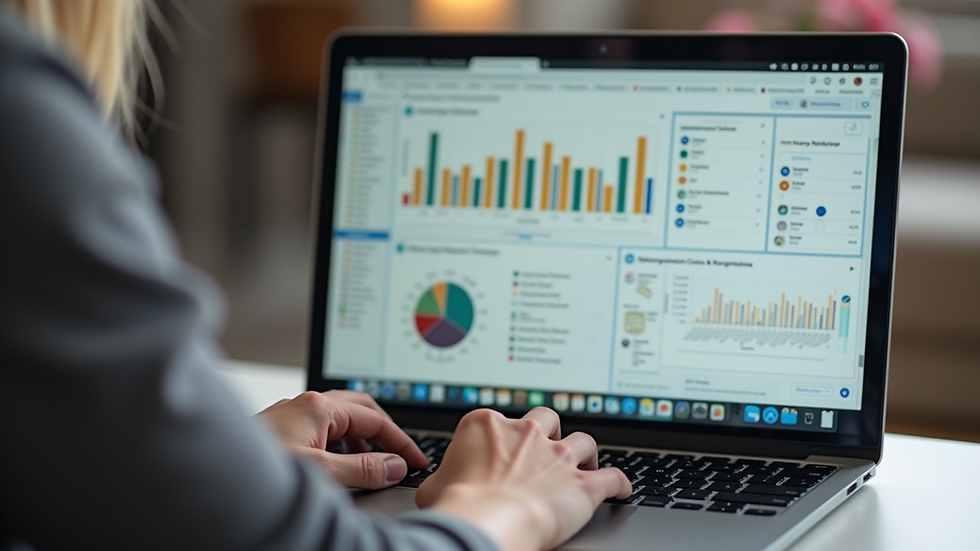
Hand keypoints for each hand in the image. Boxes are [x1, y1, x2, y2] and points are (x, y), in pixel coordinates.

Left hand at [259, 390, 428, 488]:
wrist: (209, 479)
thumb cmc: (257, 473)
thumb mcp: (322, 474)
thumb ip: (364, 469)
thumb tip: (395, 466)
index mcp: (319, 407)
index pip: (375, 418)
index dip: (400, 441)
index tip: (416, 459)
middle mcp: (304, 404)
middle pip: (359, 408)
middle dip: (383, 430)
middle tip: (399, 454)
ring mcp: (289, 414)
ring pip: (338, 417)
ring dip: (359, 437)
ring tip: (371, 462)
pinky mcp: (277, 429)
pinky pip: (319, 428)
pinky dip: (337, 442)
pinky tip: (335, 463)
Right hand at [417, 407, 631, 550]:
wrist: (488, 520)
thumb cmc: (458, 504)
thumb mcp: (433, 486)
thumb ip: (442, 476)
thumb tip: (438, 485)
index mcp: (487, 425)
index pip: (499, 420)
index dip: (504, 437)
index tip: (504, 450)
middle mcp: (527, 432)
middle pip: (547, 418)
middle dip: (549, 432)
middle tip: (547, 450)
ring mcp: (557, 455)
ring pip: (583, 440)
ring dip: (584, 452)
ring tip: (585, 463)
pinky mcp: (583, 482)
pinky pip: (612, 477)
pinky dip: (619, 483)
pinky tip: (622, 489)